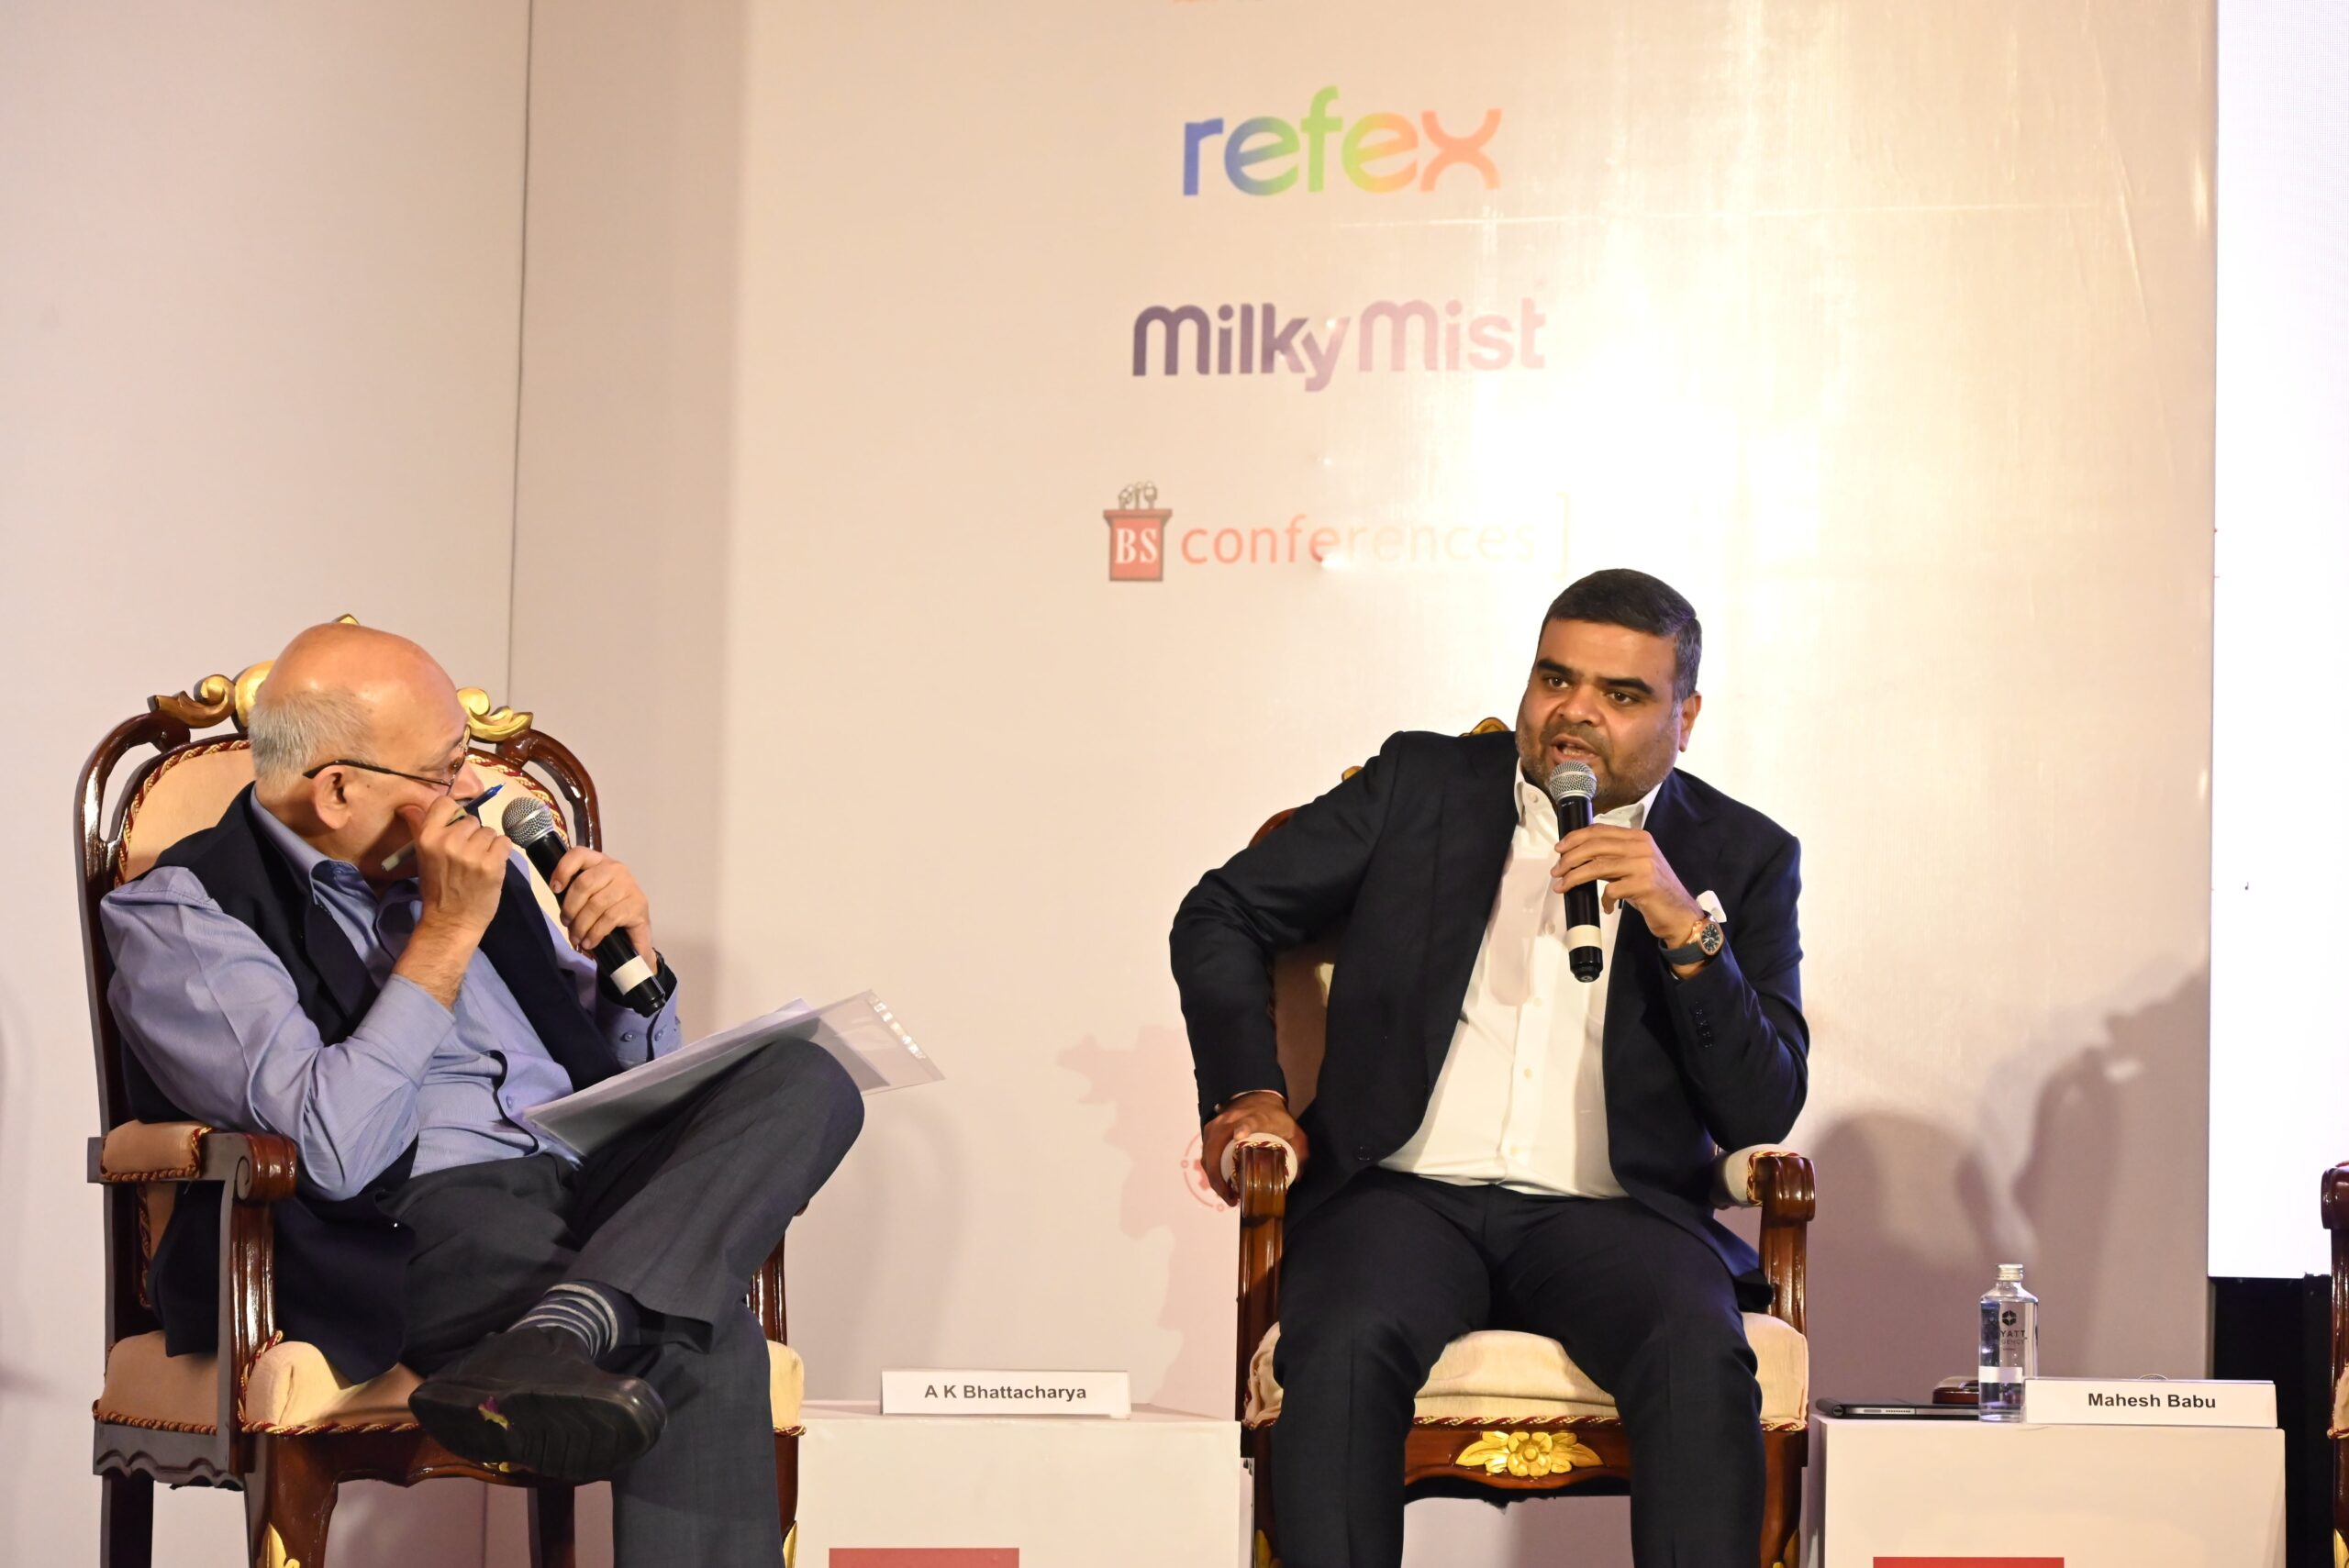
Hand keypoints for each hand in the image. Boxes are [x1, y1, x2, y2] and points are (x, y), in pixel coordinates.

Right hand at [396, 799, 510, 939]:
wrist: (451, 921)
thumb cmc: (437, 888)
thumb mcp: (422, 856)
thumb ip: (420, 828)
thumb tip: (409, 805)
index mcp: (428, 837)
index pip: (445, 803)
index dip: (453, 814)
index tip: (454, 828)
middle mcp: (449, 841)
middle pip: (472, 820)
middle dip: (471, 835)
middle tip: (465, 856)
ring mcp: (472, 853)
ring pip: (489, 831)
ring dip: (487, 845)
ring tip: (477, 863)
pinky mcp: (492, 863)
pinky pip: (504, 842)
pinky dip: (501, 853)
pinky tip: (490, 866)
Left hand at [546, 846, 654, 960]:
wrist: (637, 931)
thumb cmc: (608, 911)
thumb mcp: (589, 897)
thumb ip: (575, 891)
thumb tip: (556, 892)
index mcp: (600, 862)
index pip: (579, 854)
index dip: (563, 869)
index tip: (555, 889)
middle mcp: (616, 869)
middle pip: (584, 883)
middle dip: (570, 908)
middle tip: (566, 924)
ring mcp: (629, 885)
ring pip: (595, 904)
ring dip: (581, 925)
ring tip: (577, 938)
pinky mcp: (637, 904)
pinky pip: (608, 918)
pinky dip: (595, 933)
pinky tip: (590, 942)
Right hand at [1199, 1090, 1307, 1206]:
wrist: (1257, 1097)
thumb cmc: (1274, 1116)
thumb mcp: (1292, 1130)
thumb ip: (1299, 1150)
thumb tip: (1297, 1177)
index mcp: (1255, 1117)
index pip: (1248, 1121)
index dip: (1243, 1128)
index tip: (1239, 1136)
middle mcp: (1232, 1120)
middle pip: (1217, 1145)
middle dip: (1219, 1175)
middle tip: (1231, 1196)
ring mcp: (1218, 1125)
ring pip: (1208, 1154)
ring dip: (1214, 1178)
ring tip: (1228, 1196)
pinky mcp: (1210, 1132)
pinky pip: (1206, 1155)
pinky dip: (1211, 1172)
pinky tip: (1222, 1186)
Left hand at [1551, 825, 1705, 944]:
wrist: (1680, 913)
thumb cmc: (1653, 890)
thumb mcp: (1633, 866)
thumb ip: (1612, 857)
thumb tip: (1577, 856)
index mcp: (1638, 837)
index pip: (1600, 830)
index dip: (1576, 837)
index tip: (1559, 849)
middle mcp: (1642, 847)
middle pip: (1595, 846)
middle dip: (1570, 858)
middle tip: (1557, 871)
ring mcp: (1644, 865)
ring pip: (1598, 866)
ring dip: (1575, 877)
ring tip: (1563, 886)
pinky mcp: (1644, 885)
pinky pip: (1611, 890)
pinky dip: (1604, 900)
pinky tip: (1607, 907)